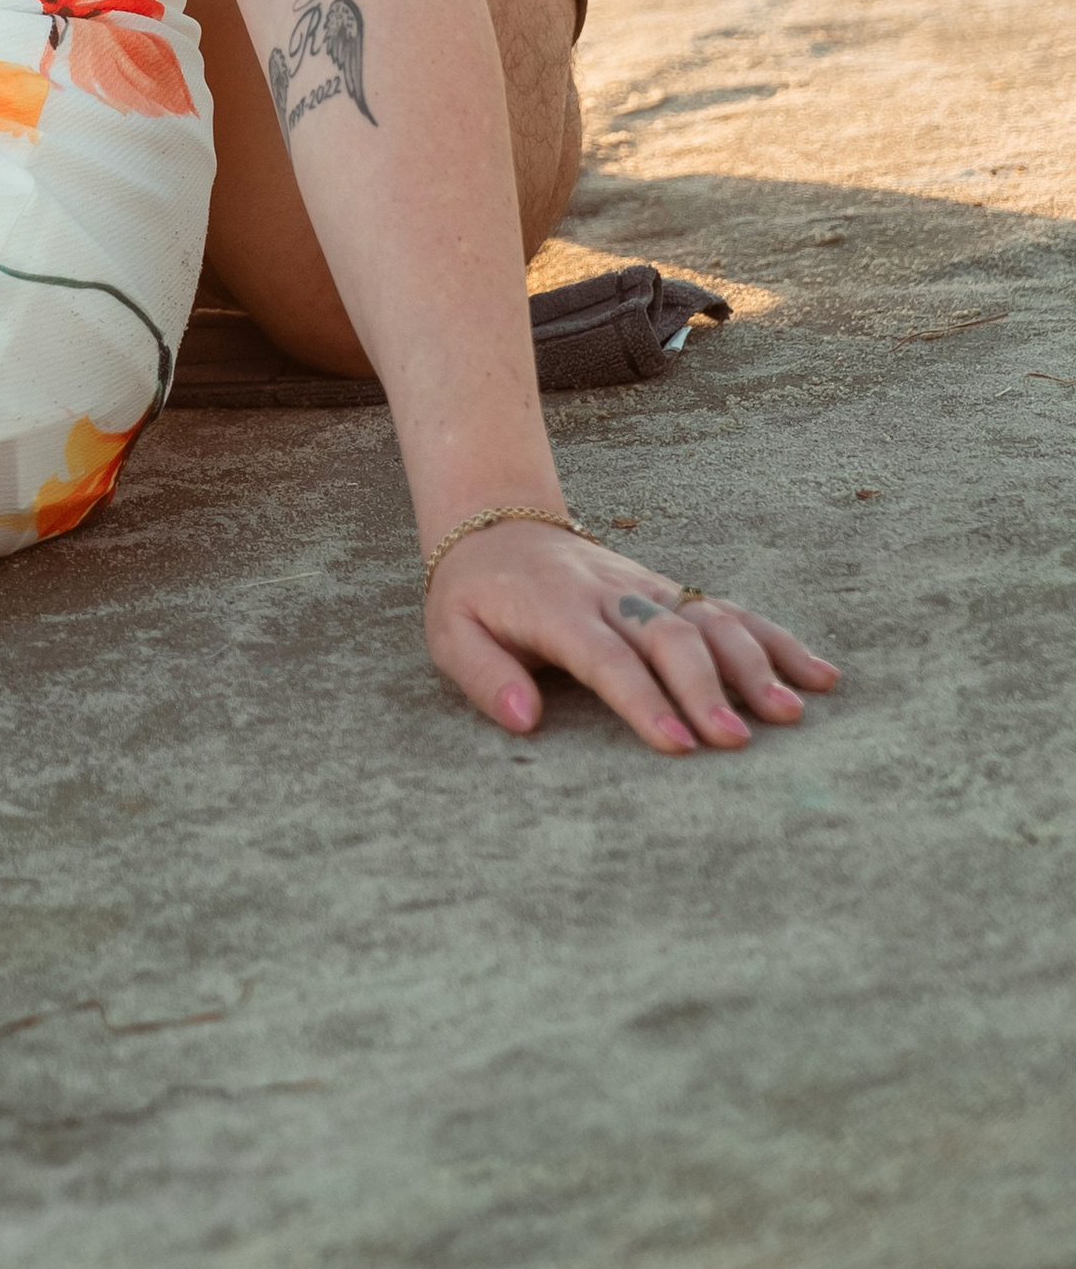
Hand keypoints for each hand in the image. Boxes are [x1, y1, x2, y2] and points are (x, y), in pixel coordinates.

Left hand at [426, 521, 841, 754]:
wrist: (497, 524)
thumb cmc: (473, 597)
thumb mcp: (450, 634)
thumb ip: (485, 676)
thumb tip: (526, 718)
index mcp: (556, 609)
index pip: (606, 656)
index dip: (642, 699)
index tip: (676, 745)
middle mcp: (612, 594)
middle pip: (669, 635)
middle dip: (705, 687)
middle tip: (736, 741)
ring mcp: (648, 588)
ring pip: (710, 617)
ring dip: (754, 663)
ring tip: (791, 714)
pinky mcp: (671, 589)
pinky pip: (729, 610)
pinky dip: (776, 639)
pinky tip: (819, 674)